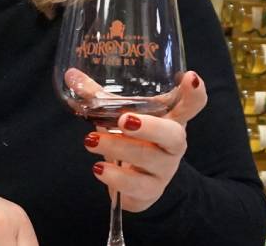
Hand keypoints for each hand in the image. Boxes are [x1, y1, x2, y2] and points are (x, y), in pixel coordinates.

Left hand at [81, 71, 207, 212]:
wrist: (136, 182)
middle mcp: (172, 144)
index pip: (191, 105)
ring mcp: (164, 169)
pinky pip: (137, 186)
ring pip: (150, 160)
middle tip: (124, 120)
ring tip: (90, 140)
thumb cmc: (133, 138)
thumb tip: (71, 75)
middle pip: (174, 136)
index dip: (194, 93)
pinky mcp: (150, 190)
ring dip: (118, 148)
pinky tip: (99, 169)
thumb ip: (98, 96)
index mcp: (170, 119)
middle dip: (150, 127)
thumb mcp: (121, 115)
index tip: (191, 77)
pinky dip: (116, 177)